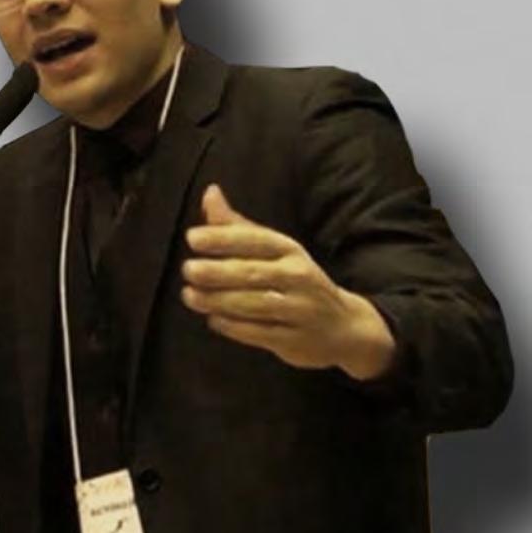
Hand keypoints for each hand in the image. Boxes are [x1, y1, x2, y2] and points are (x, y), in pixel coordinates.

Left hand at [181, 184, 396, 379]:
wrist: (343, 327)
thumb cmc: (295, 280)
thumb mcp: (273, 249)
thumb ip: (237, 225)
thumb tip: (210, 192)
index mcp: (289, 250)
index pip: (255, 240)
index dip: (223, 238)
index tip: (193, 238)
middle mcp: (297, 277)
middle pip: (251, 273)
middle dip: (217, 271)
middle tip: (188, 270)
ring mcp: (298, 310)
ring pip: (252, 304)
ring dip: (217, 300)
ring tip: (190, 295)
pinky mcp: (293, 340)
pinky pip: (258, 333)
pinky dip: (232, 327)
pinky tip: (212, 319)